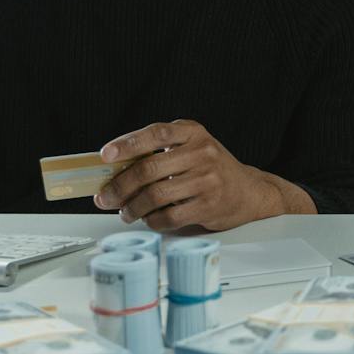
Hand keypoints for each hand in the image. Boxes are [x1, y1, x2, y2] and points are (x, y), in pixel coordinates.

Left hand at [94, 120, 314, 231]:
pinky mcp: (209, 205)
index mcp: (193, 133)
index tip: (105, 155)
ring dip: (132, 207)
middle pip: (149, 169)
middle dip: (120, 186)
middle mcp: (202, 152)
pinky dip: (152, 220)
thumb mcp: (192, 148)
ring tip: (125, 212)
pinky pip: (170, 216)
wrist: (248, 191)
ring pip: (156, 195)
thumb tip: (114, 169)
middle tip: (105, 197)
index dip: (128, 143)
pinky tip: (147, 219)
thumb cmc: (211, 169)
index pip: (156, 133)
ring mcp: (207, 179)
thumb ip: (160, 152)